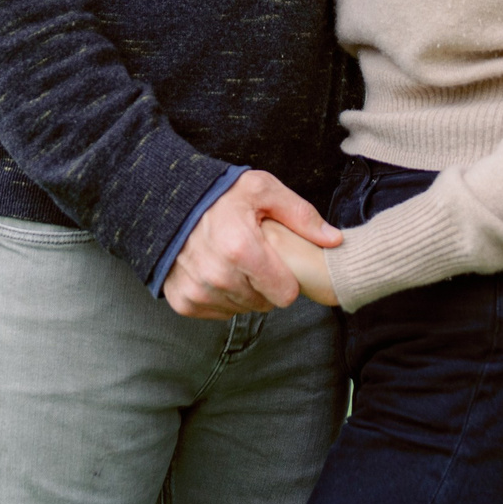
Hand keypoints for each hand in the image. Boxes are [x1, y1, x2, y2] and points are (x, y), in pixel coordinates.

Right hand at [160, 171, 342, 319]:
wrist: (167, 199)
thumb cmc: (220, 193)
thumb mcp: (264, 190)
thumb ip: (301, 216)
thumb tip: (334, 241)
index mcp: (241, 248)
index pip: (285, 294)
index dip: (286, 279)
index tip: (277, 262)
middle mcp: (218, 275)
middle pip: (263, 304)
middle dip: (264, 283)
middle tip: (252, 256)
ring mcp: (198, 290)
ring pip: (241, 309)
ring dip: (242, 291)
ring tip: (232, 261)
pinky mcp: (182, 300)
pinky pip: (217, 313)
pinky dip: (220, 297)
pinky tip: (216, 271)